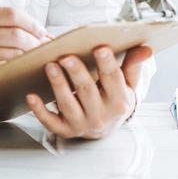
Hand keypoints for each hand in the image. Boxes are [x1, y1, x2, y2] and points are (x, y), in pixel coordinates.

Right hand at [0, 6, 50, 91]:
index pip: (11, 14)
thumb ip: (8, 27)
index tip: (43, 32)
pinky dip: (20, 70)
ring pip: (14, 53)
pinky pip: (7, 69)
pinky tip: (25, 72)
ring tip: (39, 61)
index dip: (32, 23)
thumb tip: (48, 35)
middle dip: (36, 43)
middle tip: (46, 51)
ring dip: (31, 58)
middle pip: (16, 34)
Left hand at [25, 44, 152, 139]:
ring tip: (49, 66)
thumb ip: (133, 66)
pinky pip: (50, 122)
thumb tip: (146, 48)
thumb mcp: (127, 85)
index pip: (113, 80)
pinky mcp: (65, 131)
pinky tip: (32, 96)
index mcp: (119, 102)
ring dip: (58, 85)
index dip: (107, 64)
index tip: (100, 47)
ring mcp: (81, 124)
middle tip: (66, 56)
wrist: (104, 130)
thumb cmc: (113, 99)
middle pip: (87, 91)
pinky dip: (40, 110)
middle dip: (77, 73)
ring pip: (68, 104)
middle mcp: (101, 115)